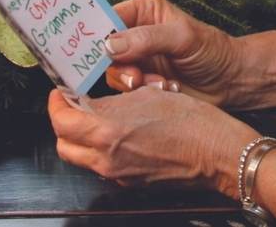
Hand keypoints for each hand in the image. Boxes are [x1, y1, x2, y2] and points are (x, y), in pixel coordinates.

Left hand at [49, 88, 255, 192]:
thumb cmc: (192, 120)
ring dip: (81, 138)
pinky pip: (102, 166)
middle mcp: (106, 157)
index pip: (61, 120)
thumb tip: (96, 101)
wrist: (218, 153)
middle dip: (63, 123)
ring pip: (81, 157)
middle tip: (73, 105)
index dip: (57, 103)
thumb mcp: (149, 94)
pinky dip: (101, 150)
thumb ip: (115, 99)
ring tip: (97, 118)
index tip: (61, 92)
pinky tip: (120, 133)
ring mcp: (118, 174)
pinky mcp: (130, 182)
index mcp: (108, 130)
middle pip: (63, 144)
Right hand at [104, 0, 248, 106]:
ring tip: (162, 84)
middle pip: (103, 50)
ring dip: (135, 83)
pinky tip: (168, 90)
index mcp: (141, 12)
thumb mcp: (182, 37)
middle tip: (136, 77)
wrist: (230, 81)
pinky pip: (127, 92)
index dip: (96, 35)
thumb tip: (109, 45)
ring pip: (114, 74)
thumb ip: (146, 38)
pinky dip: (144, 94)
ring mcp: (137, 60)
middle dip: (119, 66)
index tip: (94, 52)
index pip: (106, 19)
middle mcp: (134, 34)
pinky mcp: (142, 84)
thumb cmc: (212, 50)